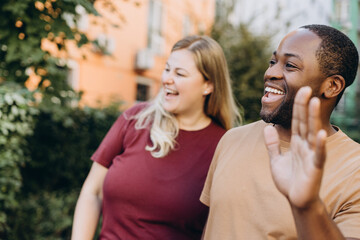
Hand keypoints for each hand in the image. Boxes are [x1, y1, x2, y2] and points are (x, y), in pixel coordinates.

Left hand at [264, 86, 326, 207]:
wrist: (296, 201)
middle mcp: (305, 146)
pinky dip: (319, 145)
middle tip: (306, 89)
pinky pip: (318, 155)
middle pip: (304, 123)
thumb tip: (268, 127)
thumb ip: (272, 144)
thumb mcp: (275, 160)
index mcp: (297, 143)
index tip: (300, 91)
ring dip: (313, 119)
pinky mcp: (315, 168)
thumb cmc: (288, 181)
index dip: (298, 107)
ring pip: (312, 134)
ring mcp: (311, 156)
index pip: (297, 121)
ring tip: (314, 103)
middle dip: (305, 107)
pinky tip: (320, 134)